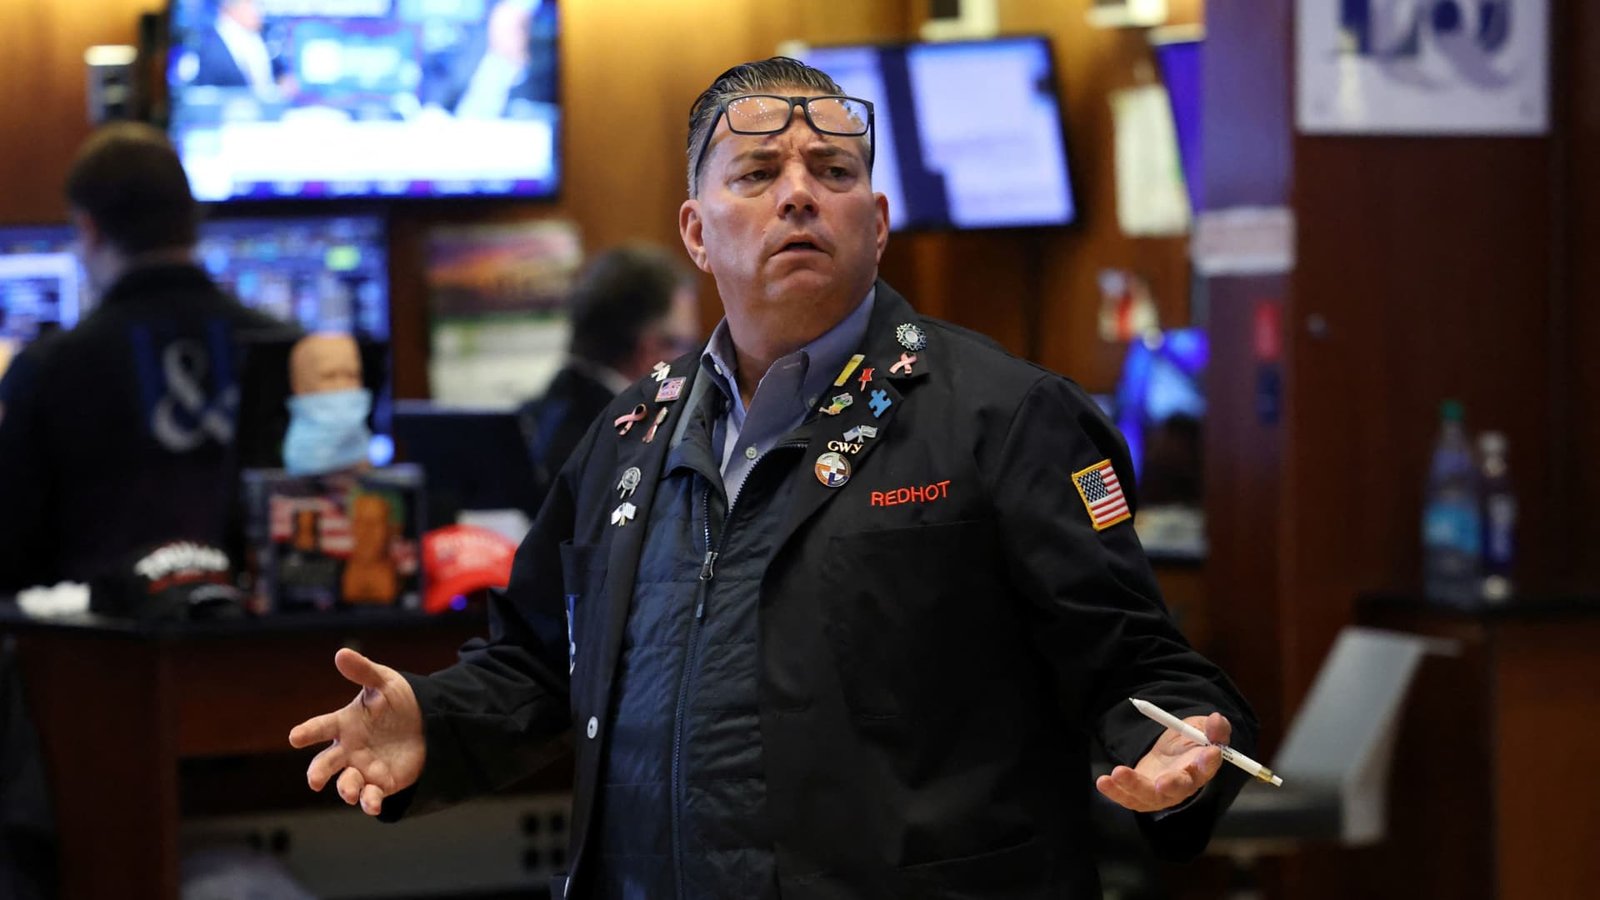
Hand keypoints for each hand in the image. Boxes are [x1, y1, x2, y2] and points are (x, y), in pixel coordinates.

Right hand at [288, 648, 425, 815]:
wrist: (428, 722)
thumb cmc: (398, 701)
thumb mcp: (384, 682)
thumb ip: (363, 671)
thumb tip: (341, 653)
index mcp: (345, 724)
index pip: (320, 727)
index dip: (307, 732)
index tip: (295, 736)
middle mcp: (348, 749)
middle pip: (325, 763)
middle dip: (318, 772)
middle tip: (314, 780)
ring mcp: (363, 768)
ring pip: (346, 784)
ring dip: (346, 789)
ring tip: (350, 791)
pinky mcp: (382, 783)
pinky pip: (371, 796)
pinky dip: (369, 801)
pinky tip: (371, 803)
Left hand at [1096, 712, 1228, 812]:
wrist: (1171, 754)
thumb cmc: (1190, 742)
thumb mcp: (1201, 728)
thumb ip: (1213, 728)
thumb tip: (1217, 719)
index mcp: (1201, 768)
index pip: (1207, 767)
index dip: (1208, 762)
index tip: (1210, 751)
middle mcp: (1183, 785)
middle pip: (1179, 789)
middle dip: (1171, 785)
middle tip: (1163, 782)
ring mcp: (1161, 793)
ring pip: (1149, 795)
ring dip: (1133, 786)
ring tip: (1118, 772)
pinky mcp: (1142, 795)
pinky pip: (1129, 798)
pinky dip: (1115, 791)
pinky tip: (1103, 781)